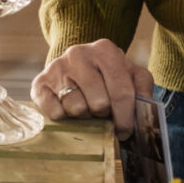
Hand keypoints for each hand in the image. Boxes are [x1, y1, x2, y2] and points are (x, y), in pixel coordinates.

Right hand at [32, 40, 154, 131]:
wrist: (73, 65)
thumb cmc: (106, 75)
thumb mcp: (130, 76)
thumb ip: (142, 90)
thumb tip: (144, 112)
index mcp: (105, 50)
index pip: (122, 92)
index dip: (126, 118)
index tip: (125, 132)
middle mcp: (78, 54)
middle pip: (99, 103)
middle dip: (104, 115)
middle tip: (102, 114)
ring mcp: (56, 67)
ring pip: (76, 108)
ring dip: (84, 116)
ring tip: (85, 107)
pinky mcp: (39, 83)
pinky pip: (55, 113)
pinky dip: (64, 117)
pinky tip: (68, 109)